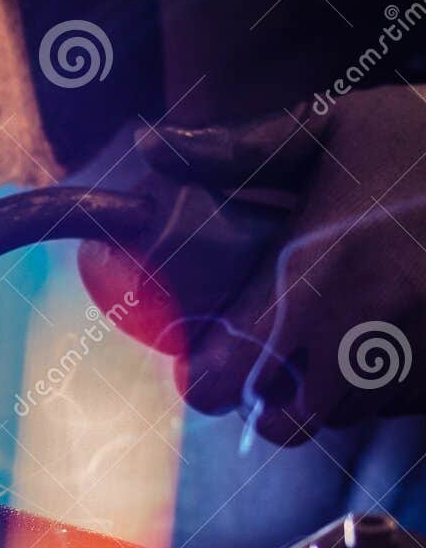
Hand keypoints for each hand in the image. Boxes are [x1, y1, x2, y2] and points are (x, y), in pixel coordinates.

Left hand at [80, 86, 425, 445]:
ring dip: (329, 397)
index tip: (209, 362)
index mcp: (313, 275)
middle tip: (270, 370)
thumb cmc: (423, 136)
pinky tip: (385, 342)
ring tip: (330, 349)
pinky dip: (386, 388)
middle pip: (289, 421)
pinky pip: (404, 404)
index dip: (208, 382)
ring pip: (348, 416)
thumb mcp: (332, 126)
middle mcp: (363, 325)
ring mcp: (418, 351)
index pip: (225, 379)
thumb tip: (150, 144)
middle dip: (271, 403)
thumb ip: (238, 149)